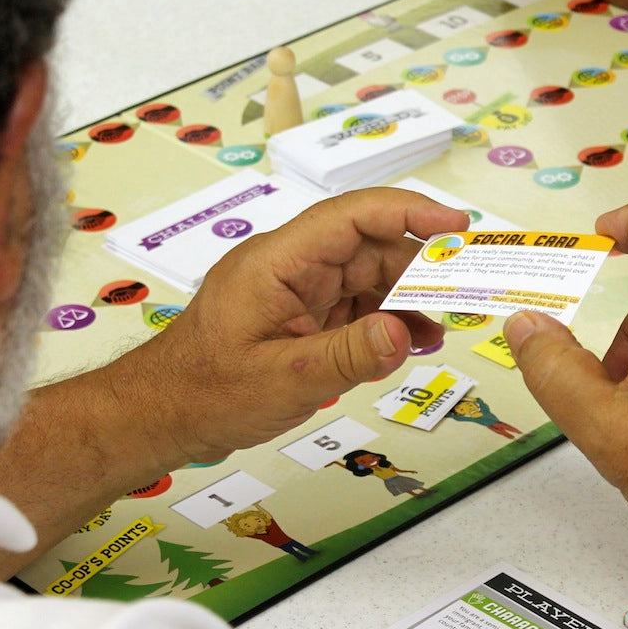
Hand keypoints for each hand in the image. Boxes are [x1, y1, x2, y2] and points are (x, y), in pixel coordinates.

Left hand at [128, 188, 467, 462]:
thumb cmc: (203, 392)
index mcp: (277, 262)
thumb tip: (403, 332)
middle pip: (369, 247)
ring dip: (407, 299)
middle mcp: (291, 266)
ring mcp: (297, 291)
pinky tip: (412, 342)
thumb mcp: (282, 380)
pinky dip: (387, 322)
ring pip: (367, 277)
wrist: (159, 417)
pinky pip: (355, 307)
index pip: (351, 217)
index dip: (408, 211)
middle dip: (420, 266)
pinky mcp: (301, 317)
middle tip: (467, 290)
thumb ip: (347, 355)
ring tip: (442, 328)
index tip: (456, 225)